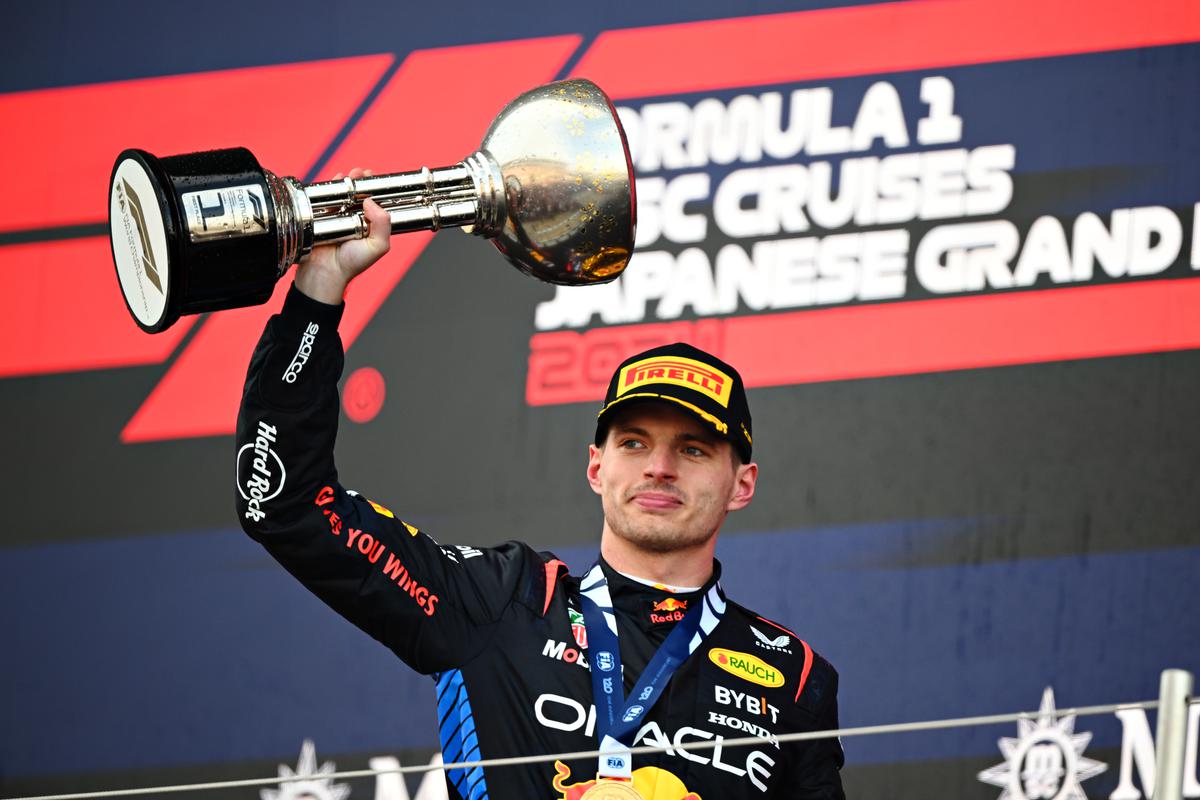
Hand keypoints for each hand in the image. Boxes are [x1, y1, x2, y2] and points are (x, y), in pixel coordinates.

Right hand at [294, 168, 391, 303]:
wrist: (324, 271)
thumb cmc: (351, 263)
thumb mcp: (378, 246)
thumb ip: (382, 225)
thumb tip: (371, 202)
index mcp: (369, 225)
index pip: (376, 203)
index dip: (377, 190)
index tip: (376, 180)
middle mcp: (354, 219)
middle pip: (359, 194)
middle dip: (362, 181)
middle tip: (363, 174)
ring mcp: (337, 216)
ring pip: (343, 193)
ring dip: (348, 181)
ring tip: (352, 175)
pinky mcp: (320, 214)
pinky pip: (325, 196)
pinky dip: (330, 186)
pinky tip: (338, 179)